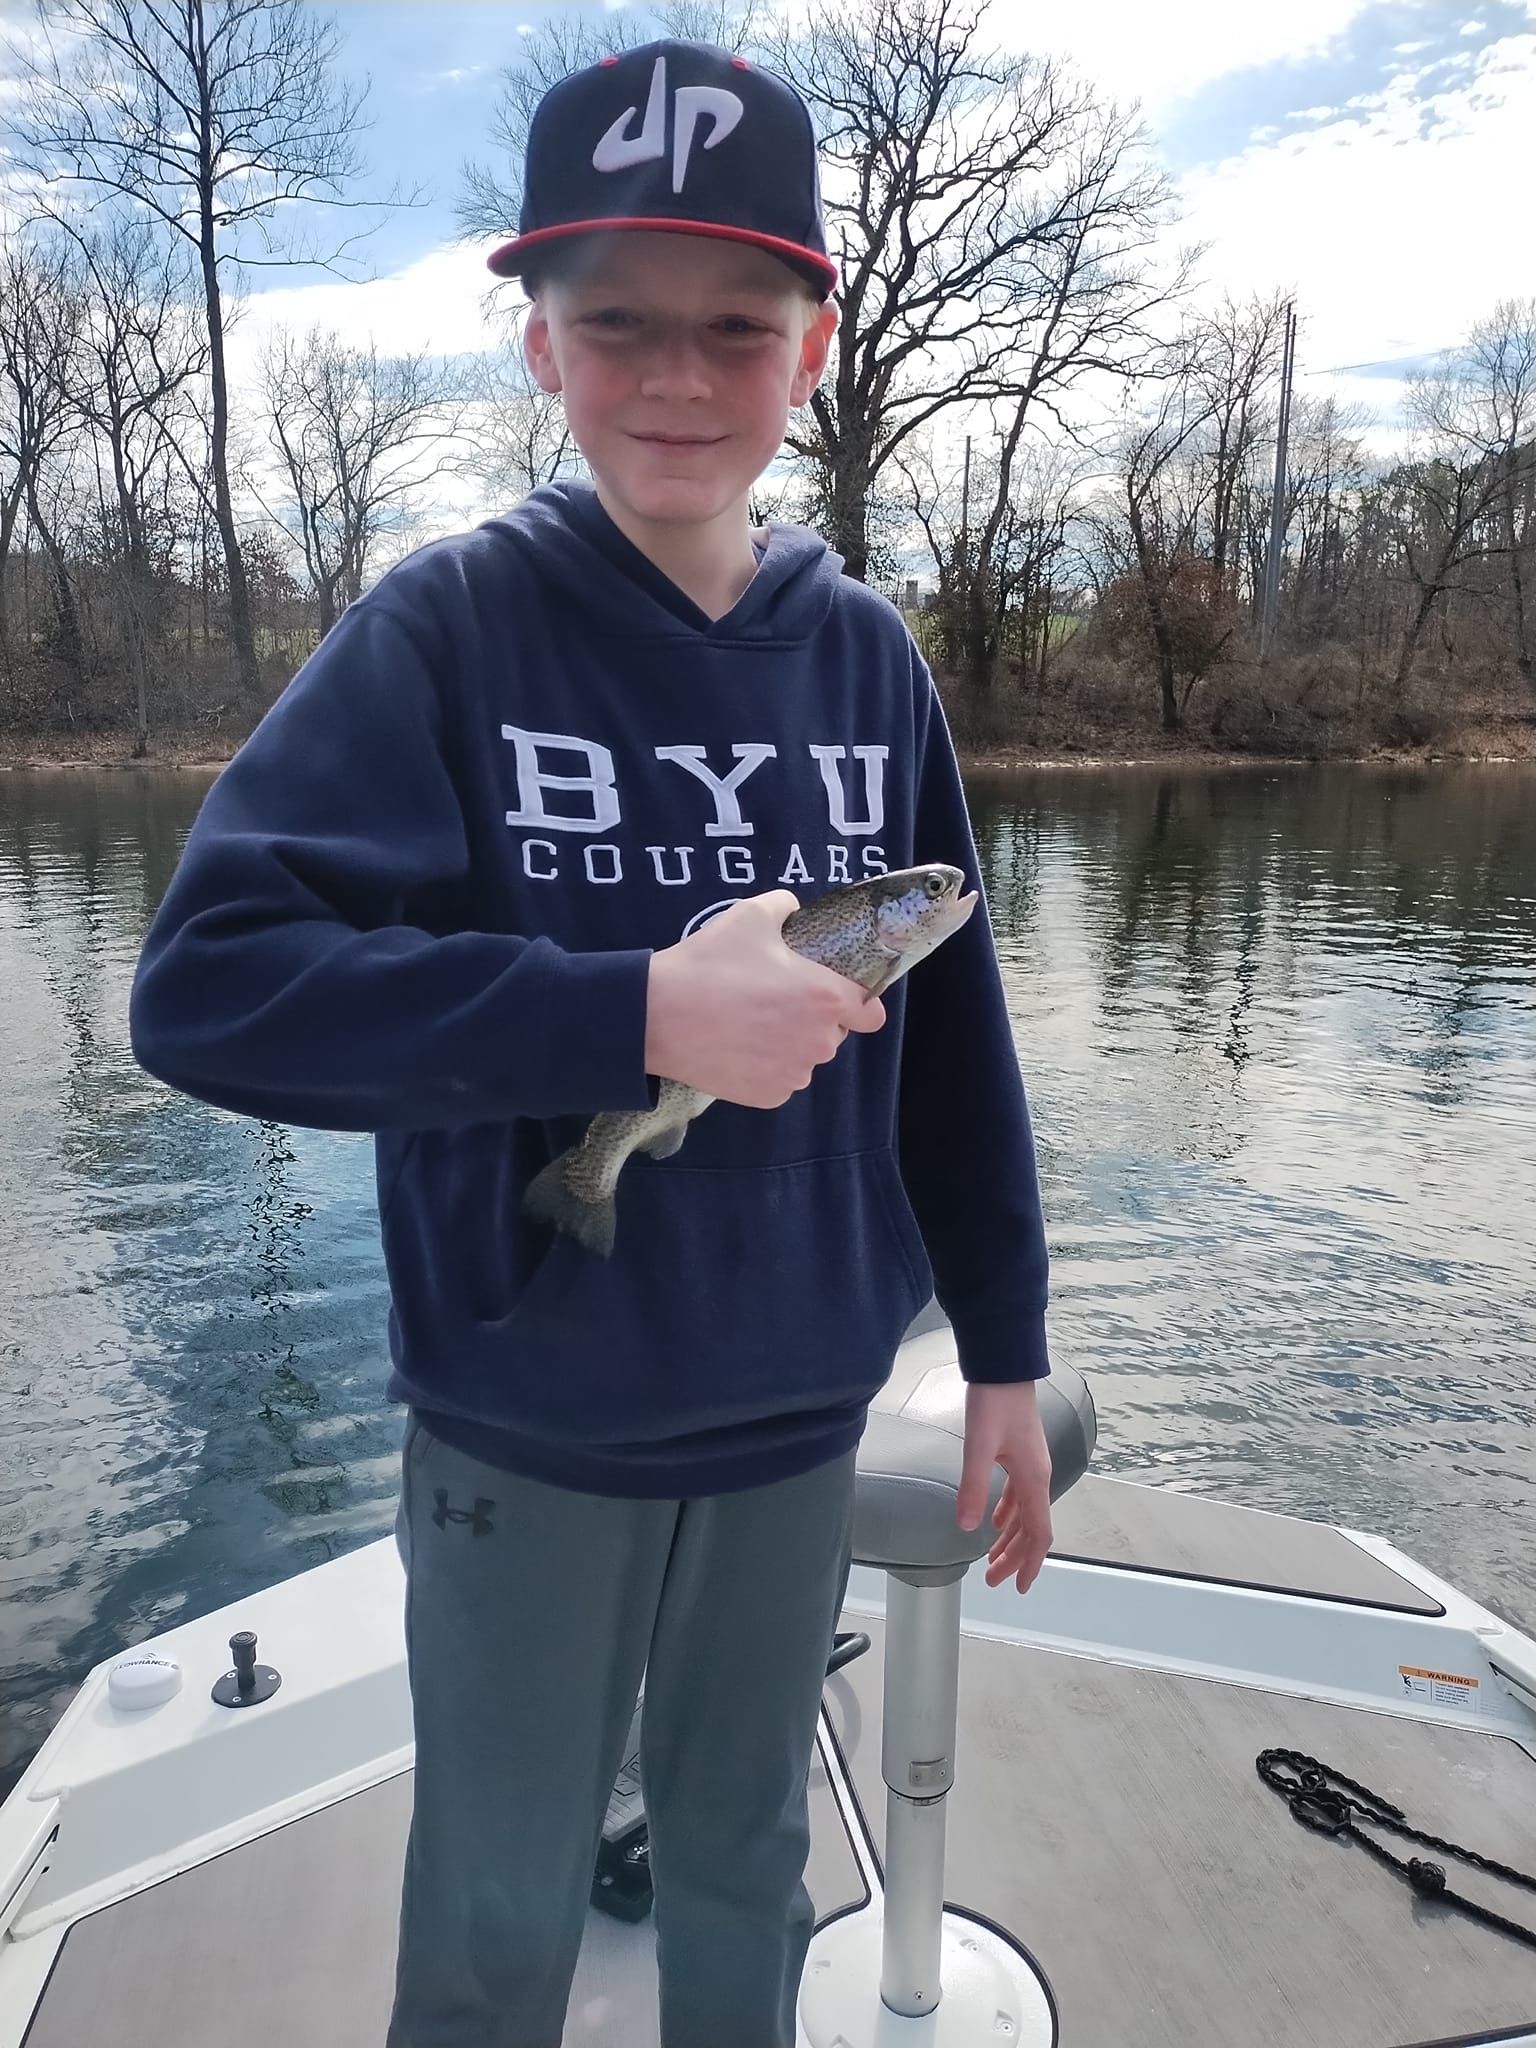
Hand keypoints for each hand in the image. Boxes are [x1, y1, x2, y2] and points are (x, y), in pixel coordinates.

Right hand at [645, 891, 884, 1110]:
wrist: (658, 1016)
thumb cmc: (710, 964)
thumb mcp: (751, 915)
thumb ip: (786, 907)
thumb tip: (793, 910)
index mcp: (826, 998)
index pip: (872, 1013)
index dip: (858, 1003)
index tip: (832, 994)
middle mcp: (820, 1042)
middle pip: (833, 1034)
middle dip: (812, 1019)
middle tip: (772, 1001)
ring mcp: (794, 1075)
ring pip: (804, 1058)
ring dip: (788, 1045)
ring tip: (749, 1024)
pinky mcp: (768, 1097)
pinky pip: (779, 1079)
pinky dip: (765, 1067)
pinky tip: (736, 1047)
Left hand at [956, 1381, 1053, 1592]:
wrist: (1004, 1366)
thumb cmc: (994, 1400)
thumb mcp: (978, 1446)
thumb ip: (973, 1487)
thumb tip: (968, 1527)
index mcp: (1034, 1478)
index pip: (1038, 1533)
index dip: (1030, 1562)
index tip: (1019, 1587)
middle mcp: (1038, 1475)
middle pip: (1032, 1528)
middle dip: (1014, 1556)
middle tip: (992, 1578)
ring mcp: (1030, 1464)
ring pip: (1025, 1513)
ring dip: (1010, 1538)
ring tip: (991, 1557)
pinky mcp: (1020, 1453)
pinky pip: (1018, 1494)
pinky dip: (1007, 1513)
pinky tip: (993, 1520)